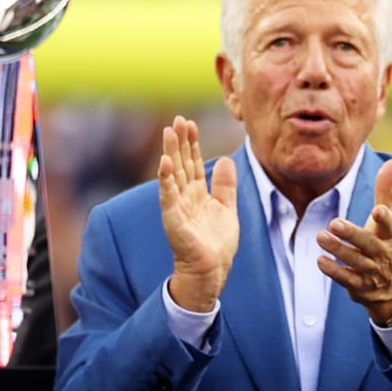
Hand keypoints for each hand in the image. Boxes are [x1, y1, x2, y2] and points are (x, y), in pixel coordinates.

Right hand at [159, 116, 238, 312]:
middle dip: (180, 142)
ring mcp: (177, 208)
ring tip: (169, 133)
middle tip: (178, 119)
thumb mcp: (226, 207)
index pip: (193, 163)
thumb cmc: (216, 243)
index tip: (190, 123)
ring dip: (171, 153)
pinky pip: (169, 197)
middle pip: (182, 164)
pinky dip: (166, 180)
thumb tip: (224, 159)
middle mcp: (185, 198)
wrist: (212, 270)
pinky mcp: (174, 221)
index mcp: (197, 194)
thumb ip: (225, 185)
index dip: (192, 143)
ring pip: (173, 175)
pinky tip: (165, 163)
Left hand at [317, 159, 391, 327]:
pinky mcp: (359, 285)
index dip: (385, 219)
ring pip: (355, 261)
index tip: (378, 210)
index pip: (391, 226)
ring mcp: (371, 271)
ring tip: (321, 237)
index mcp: (391, 235)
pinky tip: (320, 260)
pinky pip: (346, 279)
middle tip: (335, 222)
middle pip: (369, 244)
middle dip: (353, 234)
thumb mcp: (391, 217)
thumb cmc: (388, 243)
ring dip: (338, 250)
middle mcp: (383, 253)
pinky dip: (334, 270)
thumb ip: (387, 190)